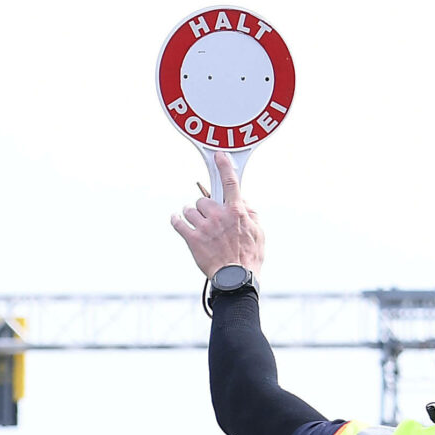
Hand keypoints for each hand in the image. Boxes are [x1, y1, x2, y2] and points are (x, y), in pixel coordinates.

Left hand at [170, 150, 265, 278]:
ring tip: (197, 225)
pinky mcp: (192, 239)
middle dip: (205, 208)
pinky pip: (177, 222)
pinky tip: (177, 220)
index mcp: (236, 212)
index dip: (224, 166)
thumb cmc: (250, 258)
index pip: (231, 182)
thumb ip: (251, 213)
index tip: (219, 156)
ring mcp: (204, 227)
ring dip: (191, 215)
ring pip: (189, 210)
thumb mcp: (259, 233)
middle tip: (209, 219)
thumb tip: (242, 201)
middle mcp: (219, 215)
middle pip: (203, 200)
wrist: (236, 279)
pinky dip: (176, 220)